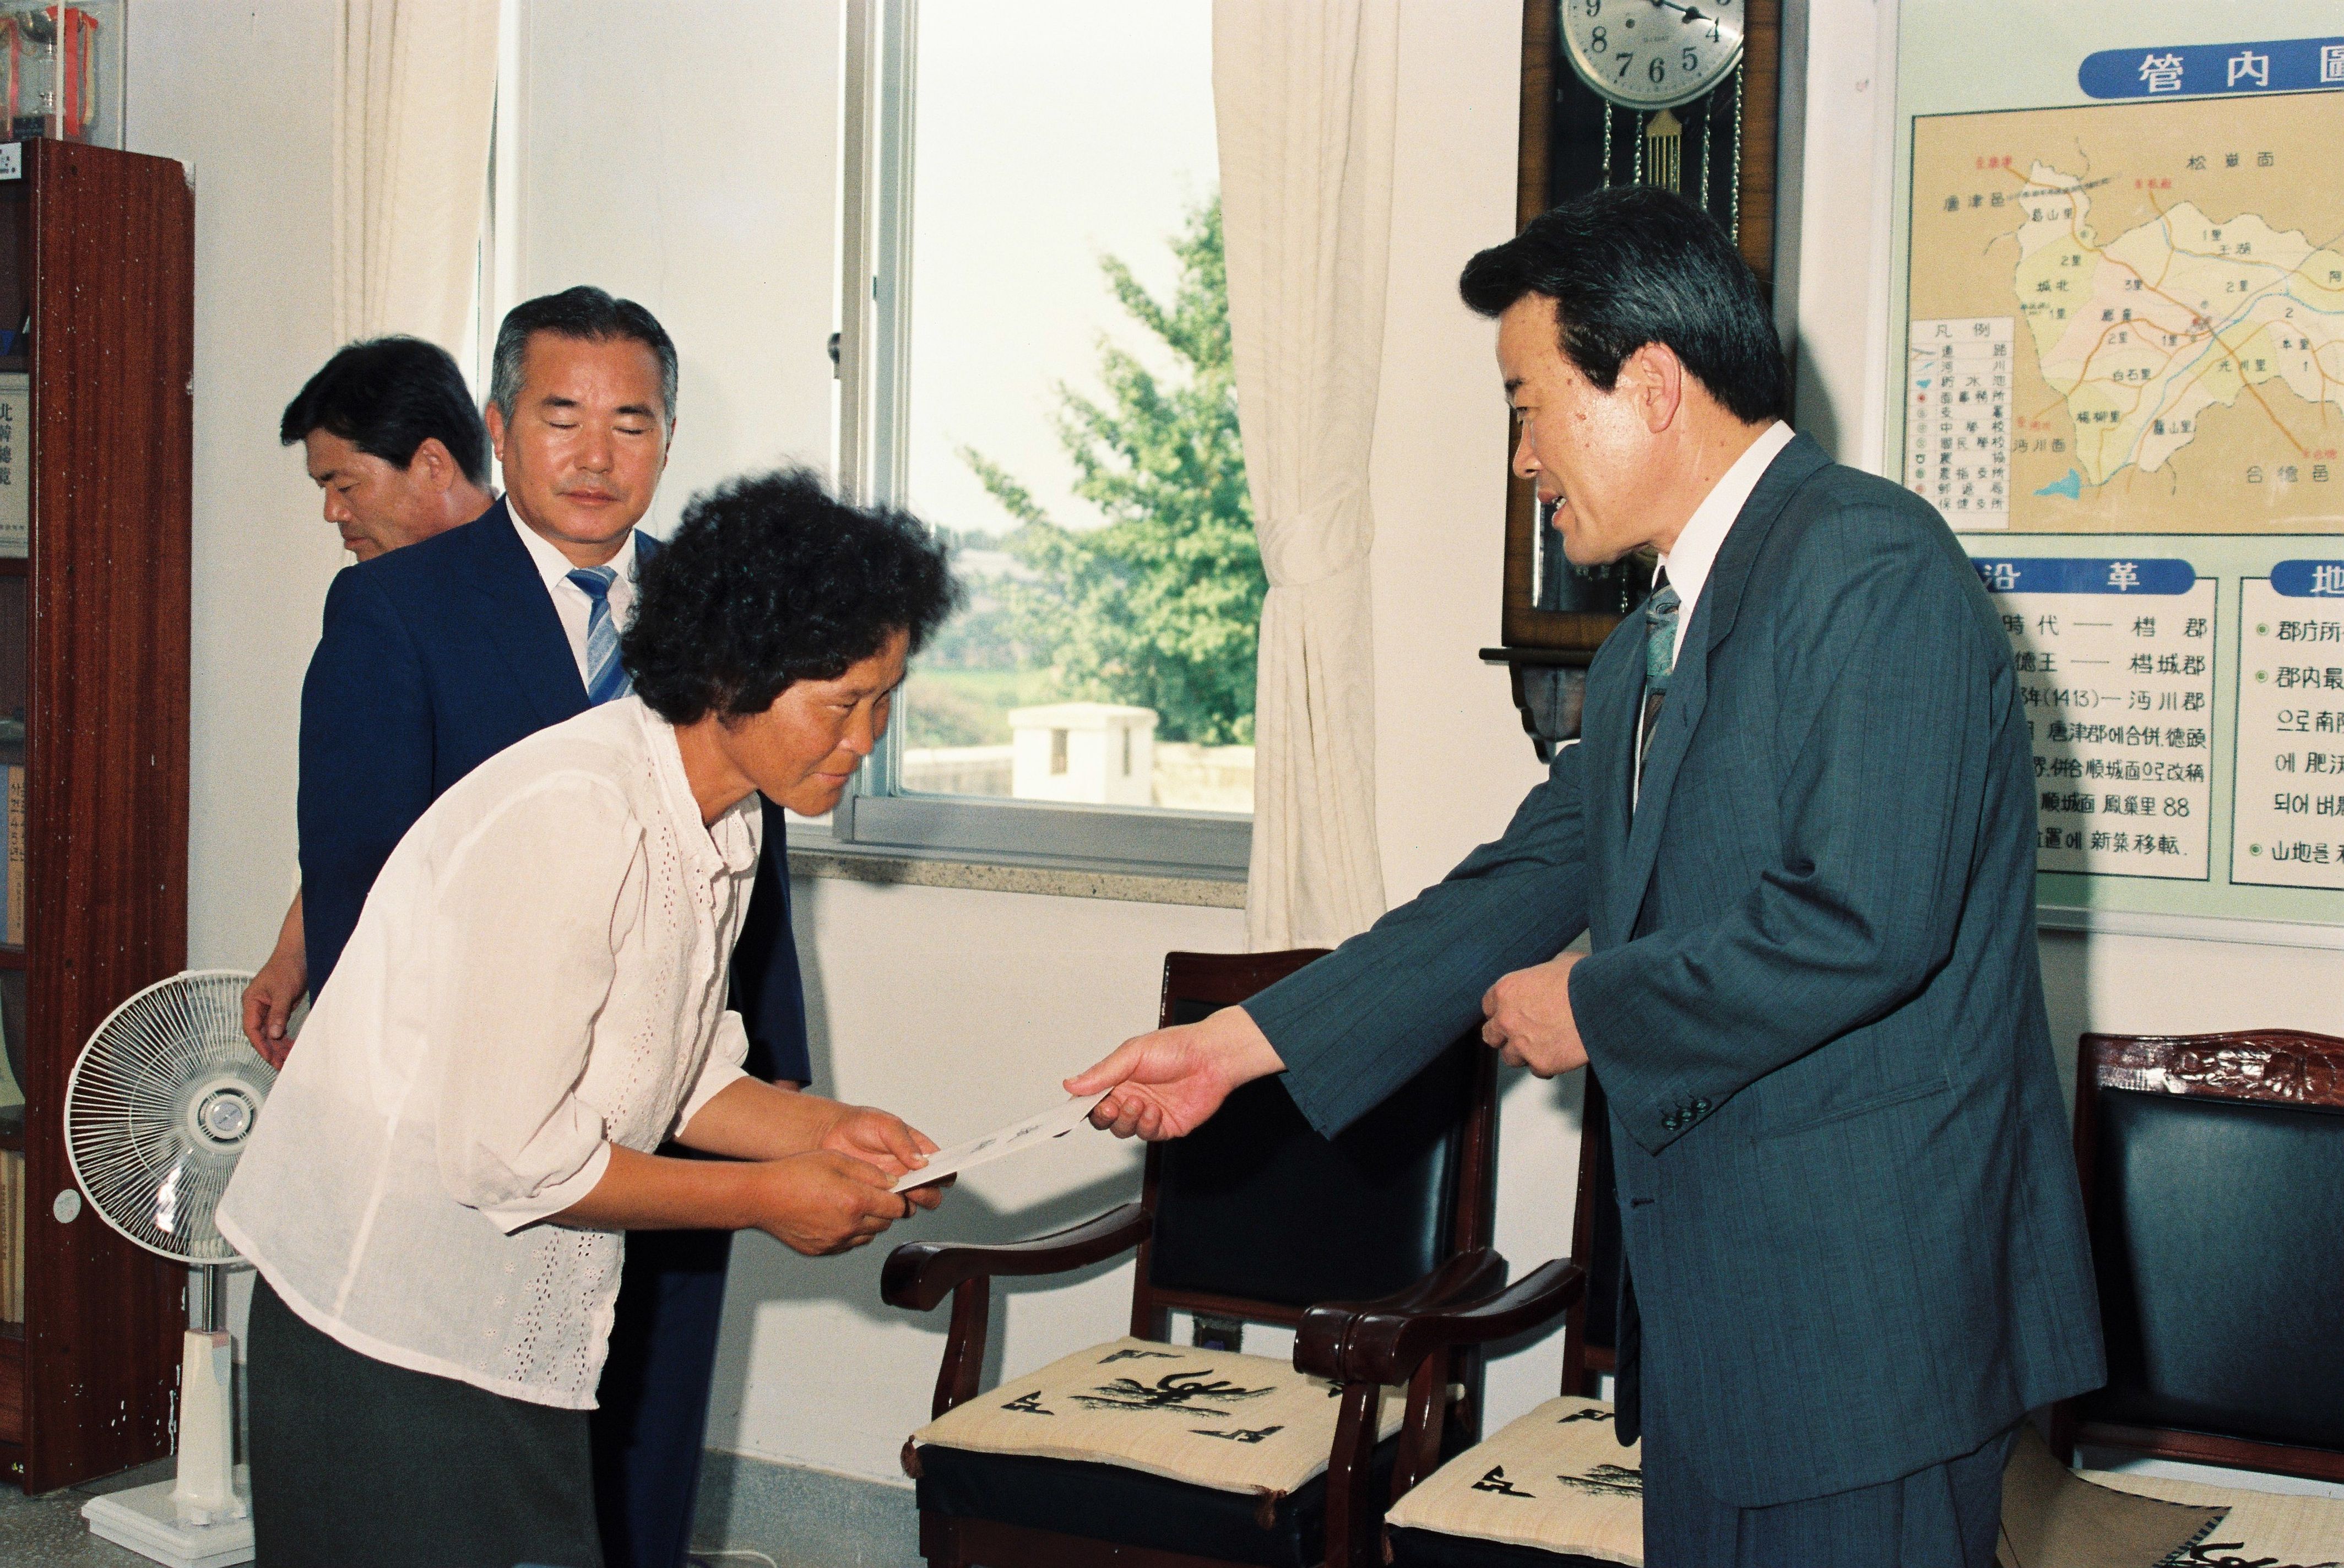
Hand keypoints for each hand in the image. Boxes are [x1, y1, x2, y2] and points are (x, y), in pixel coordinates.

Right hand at [242, 944, 306, 1069]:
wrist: (298, 953)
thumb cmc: (287, 966)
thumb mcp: (283, 991)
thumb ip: (278, 1013)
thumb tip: (274, 1034)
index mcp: (251, 1001)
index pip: (252, 1029)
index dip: (260, 1045)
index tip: (270, 1058)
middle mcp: (257, 1006)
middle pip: (261, 1034)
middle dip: (271, 1050)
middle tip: (282, 1065)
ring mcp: (268, 1008)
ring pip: (271, 1032)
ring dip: (279, 1046)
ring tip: (288, 1059)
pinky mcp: (279, 1008)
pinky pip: (279, 1027)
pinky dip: (285, 1037)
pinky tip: (291, 1046)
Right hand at [750, 1150, 916, 1254]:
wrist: (762, 1197)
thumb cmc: (795, 1174)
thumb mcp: (836, 1160)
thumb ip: (869, 1172)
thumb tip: (892, 1183)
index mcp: (855, 1201)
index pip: (897, 1207)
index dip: (900, 1197)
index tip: (895, 1191)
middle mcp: (849, 1226)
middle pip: (885, 1223)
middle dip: (884, 1209)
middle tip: (870, 1194)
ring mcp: (836, 1242)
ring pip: (868, 1235)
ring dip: (868, 1222)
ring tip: (849, 1204)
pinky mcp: (824, 1250)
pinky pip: (849, 1244)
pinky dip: (849, 1232)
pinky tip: (834, 1216)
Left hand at [818, 1105, 948, 1210]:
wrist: (829, 1135)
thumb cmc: (860, 1124)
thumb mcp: (885, 1125)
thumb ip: (904, 1142)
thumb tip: (923, 1162)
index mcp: (919, 1152)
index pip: (944, 1168)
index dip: (945, 1174)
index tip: (936, 1175)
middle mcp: (910, 1172)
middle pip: (933, 1193)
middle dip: (927, 1193)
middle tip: (913, 1188)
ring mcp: (894, 1187)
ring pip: (912, 1206)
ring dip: (907, 1203)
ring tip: (892, 1193)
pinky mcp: (876, 1198)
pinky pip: (889, 1211)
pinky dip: (887, 1209)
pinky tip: (877, 1199)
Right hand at [1066, 1004, 1283, 1140]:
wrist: (1213, 1058)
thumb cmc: (1177, 1047)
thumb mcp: (1133, 1053)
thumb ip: (1102, 1072)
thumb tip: (1071, 1084)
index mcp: (1117, 1078)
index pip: (1089, 1098)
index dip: (1074, 1110)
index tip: (1061, 1119)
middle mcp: (1130, 1096)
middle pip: (1102, 1119)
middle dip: (1103, 1116)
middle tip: (1110, 1105)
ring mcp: (1147, 1112)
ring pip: (1122, 1130)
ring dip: (1127, 1119)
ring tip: (1141, 1102)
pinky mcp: (1165, 1125)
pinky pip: (1146, 1135)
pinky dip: (1147, 1124)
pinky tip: (1156, 1109)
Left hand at [1481, 953, 1588, 1077]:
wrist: (1604, 1004)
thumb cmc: (1586, 981)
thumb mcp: (1560, 964)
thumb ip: (1543, 974)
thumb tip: (1550, 975)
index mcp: (1507, 990)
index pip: (1488, 1005)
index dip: (1500, 1010)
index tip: (1508, 1014)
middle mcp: (1507, 1018)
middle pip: (1491, 1034)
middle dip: (1505, 1035)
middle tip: (1521, 1033)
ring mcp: (1521, 1043)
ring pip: (1510, 1057)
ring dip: (1524, 1053)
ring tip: (1543, 1045)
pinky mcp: (1540, 1063)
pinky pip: (1537, 1070)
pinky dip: (1547, 1065)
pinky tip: (1560, 1053)